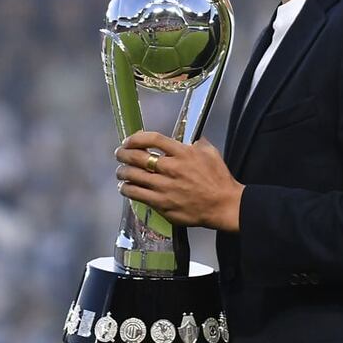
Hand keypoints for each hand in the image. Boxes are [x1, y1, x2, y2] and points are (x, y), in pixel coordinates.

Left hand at [114, 131, 243, 231]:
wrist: (223, 205)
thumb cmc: (219, 179)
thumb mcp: (210, 153)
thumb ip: (197, 143)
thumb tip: (189, 139)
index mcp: (182, 153)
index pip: (153, 139)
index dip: (136, 138)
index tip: (129, 140)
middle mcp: (171, 169)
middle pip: (138, 157)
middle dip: (123, 154)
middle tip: (119, 154)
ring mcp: (165, 187)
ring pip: (134, 177)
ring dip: (123, 172)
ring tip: (120, 171)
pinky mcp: (162, 204)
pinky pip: (138, 195)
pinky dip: (128, 189)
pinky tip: (125, 187)